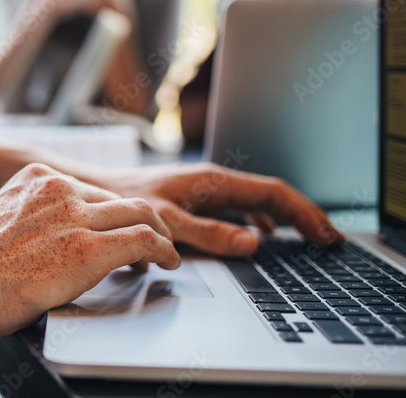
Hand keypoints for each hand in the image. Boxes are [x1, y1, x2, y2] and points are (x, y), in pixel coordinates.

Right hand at [0, 163, 180, 342]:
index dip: (108, 212)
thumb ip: (25, 216)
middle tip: (150, 240)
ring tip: (165, 251)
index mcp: (34, 178)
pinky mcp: (91, 248)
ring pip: (140, 213)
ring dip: (159, 234)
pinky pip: (145, 240)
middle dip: (137, 220)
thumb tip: (40, 234)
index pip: (88, 188)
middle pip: (118, 198)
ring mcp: (76, 216)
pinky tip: (168, 262)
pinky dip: (164, 250)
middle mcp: (58, 188)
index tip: (114, 226)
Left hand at [96, 162, 344, 255]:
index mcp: (213, 182)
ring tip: (307, 238)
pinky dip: (258, 221)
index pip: (273, 194)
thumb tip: (253, 242)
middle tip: (330, 239)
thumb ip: (209, 233)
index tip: (326, 234)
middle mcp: (213, 182)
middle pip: (271, 196)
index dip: (304, 213)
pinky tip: (260, 237)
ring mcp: (206, 189)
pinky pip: (237, 208)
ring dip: (283, 218)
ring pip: (255, 202)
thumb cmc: (124, 201)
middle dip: (303, 216)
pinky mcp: (195, 198)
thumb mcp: (167, 221)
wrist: (94, 189)